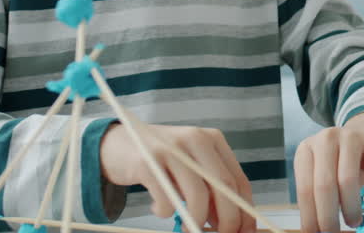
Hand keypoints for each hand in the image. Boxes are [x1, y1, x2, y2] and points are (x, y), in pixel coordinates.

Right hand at [99, 121, 253, 232]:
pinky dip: (166, 213)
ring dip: (196, 220)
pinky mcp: (148, 162)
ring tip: (187, 227)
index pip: (238, 179)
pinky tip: (159, 208)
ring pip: (198, 195)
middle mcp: (195, 139)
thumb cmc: (162, 161)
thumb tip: (230, 222)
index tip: (245, 232)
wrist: (118, 144)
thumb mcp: (191, 167)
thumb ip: (211, 188)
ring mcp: (172, 149)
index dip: (244, 210)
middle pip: (223, 187)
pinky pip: (167, 200)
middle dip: (227, 220)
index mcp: (212, 140)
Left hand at [294, 107, 363, 232]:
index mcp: (307, 149)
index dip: (309, 216)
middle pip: (324, 185)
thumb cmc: (345, 158)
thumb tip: (316, 230)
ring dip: (351, 208)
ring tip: (354, 220)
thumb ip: (319, 195)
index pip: (305, 188)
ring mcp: (352, 136)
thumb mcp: (326, 170)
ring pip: (348, 180)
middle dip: (328, 216)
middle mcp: (326, 139)